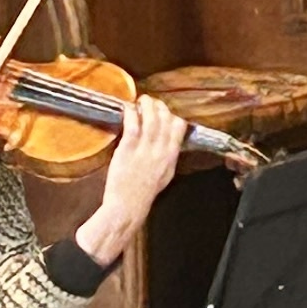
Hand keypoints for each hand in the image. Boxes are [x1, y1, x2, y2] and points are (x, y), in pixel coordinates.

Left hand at [74, 91, 190, 270]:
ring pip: (151, 116)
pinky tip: (128, 108)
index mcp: (171, 155)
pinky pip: (132, 124)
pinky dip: (131, 112)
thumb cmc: (144, 193)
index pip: (179, 126)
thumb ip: (169, 156)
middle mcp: (161, 149)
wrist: (128, 206)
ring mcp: (145, 148)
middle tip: (150, 103)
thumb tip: (170, 142)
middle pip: (165, 117)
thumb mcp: (165, 174)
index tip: (164, 112)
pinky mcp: (128, 148)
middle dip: (159, 105)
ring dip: (146, 104)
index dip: (172, 115)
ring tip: (140, 101)